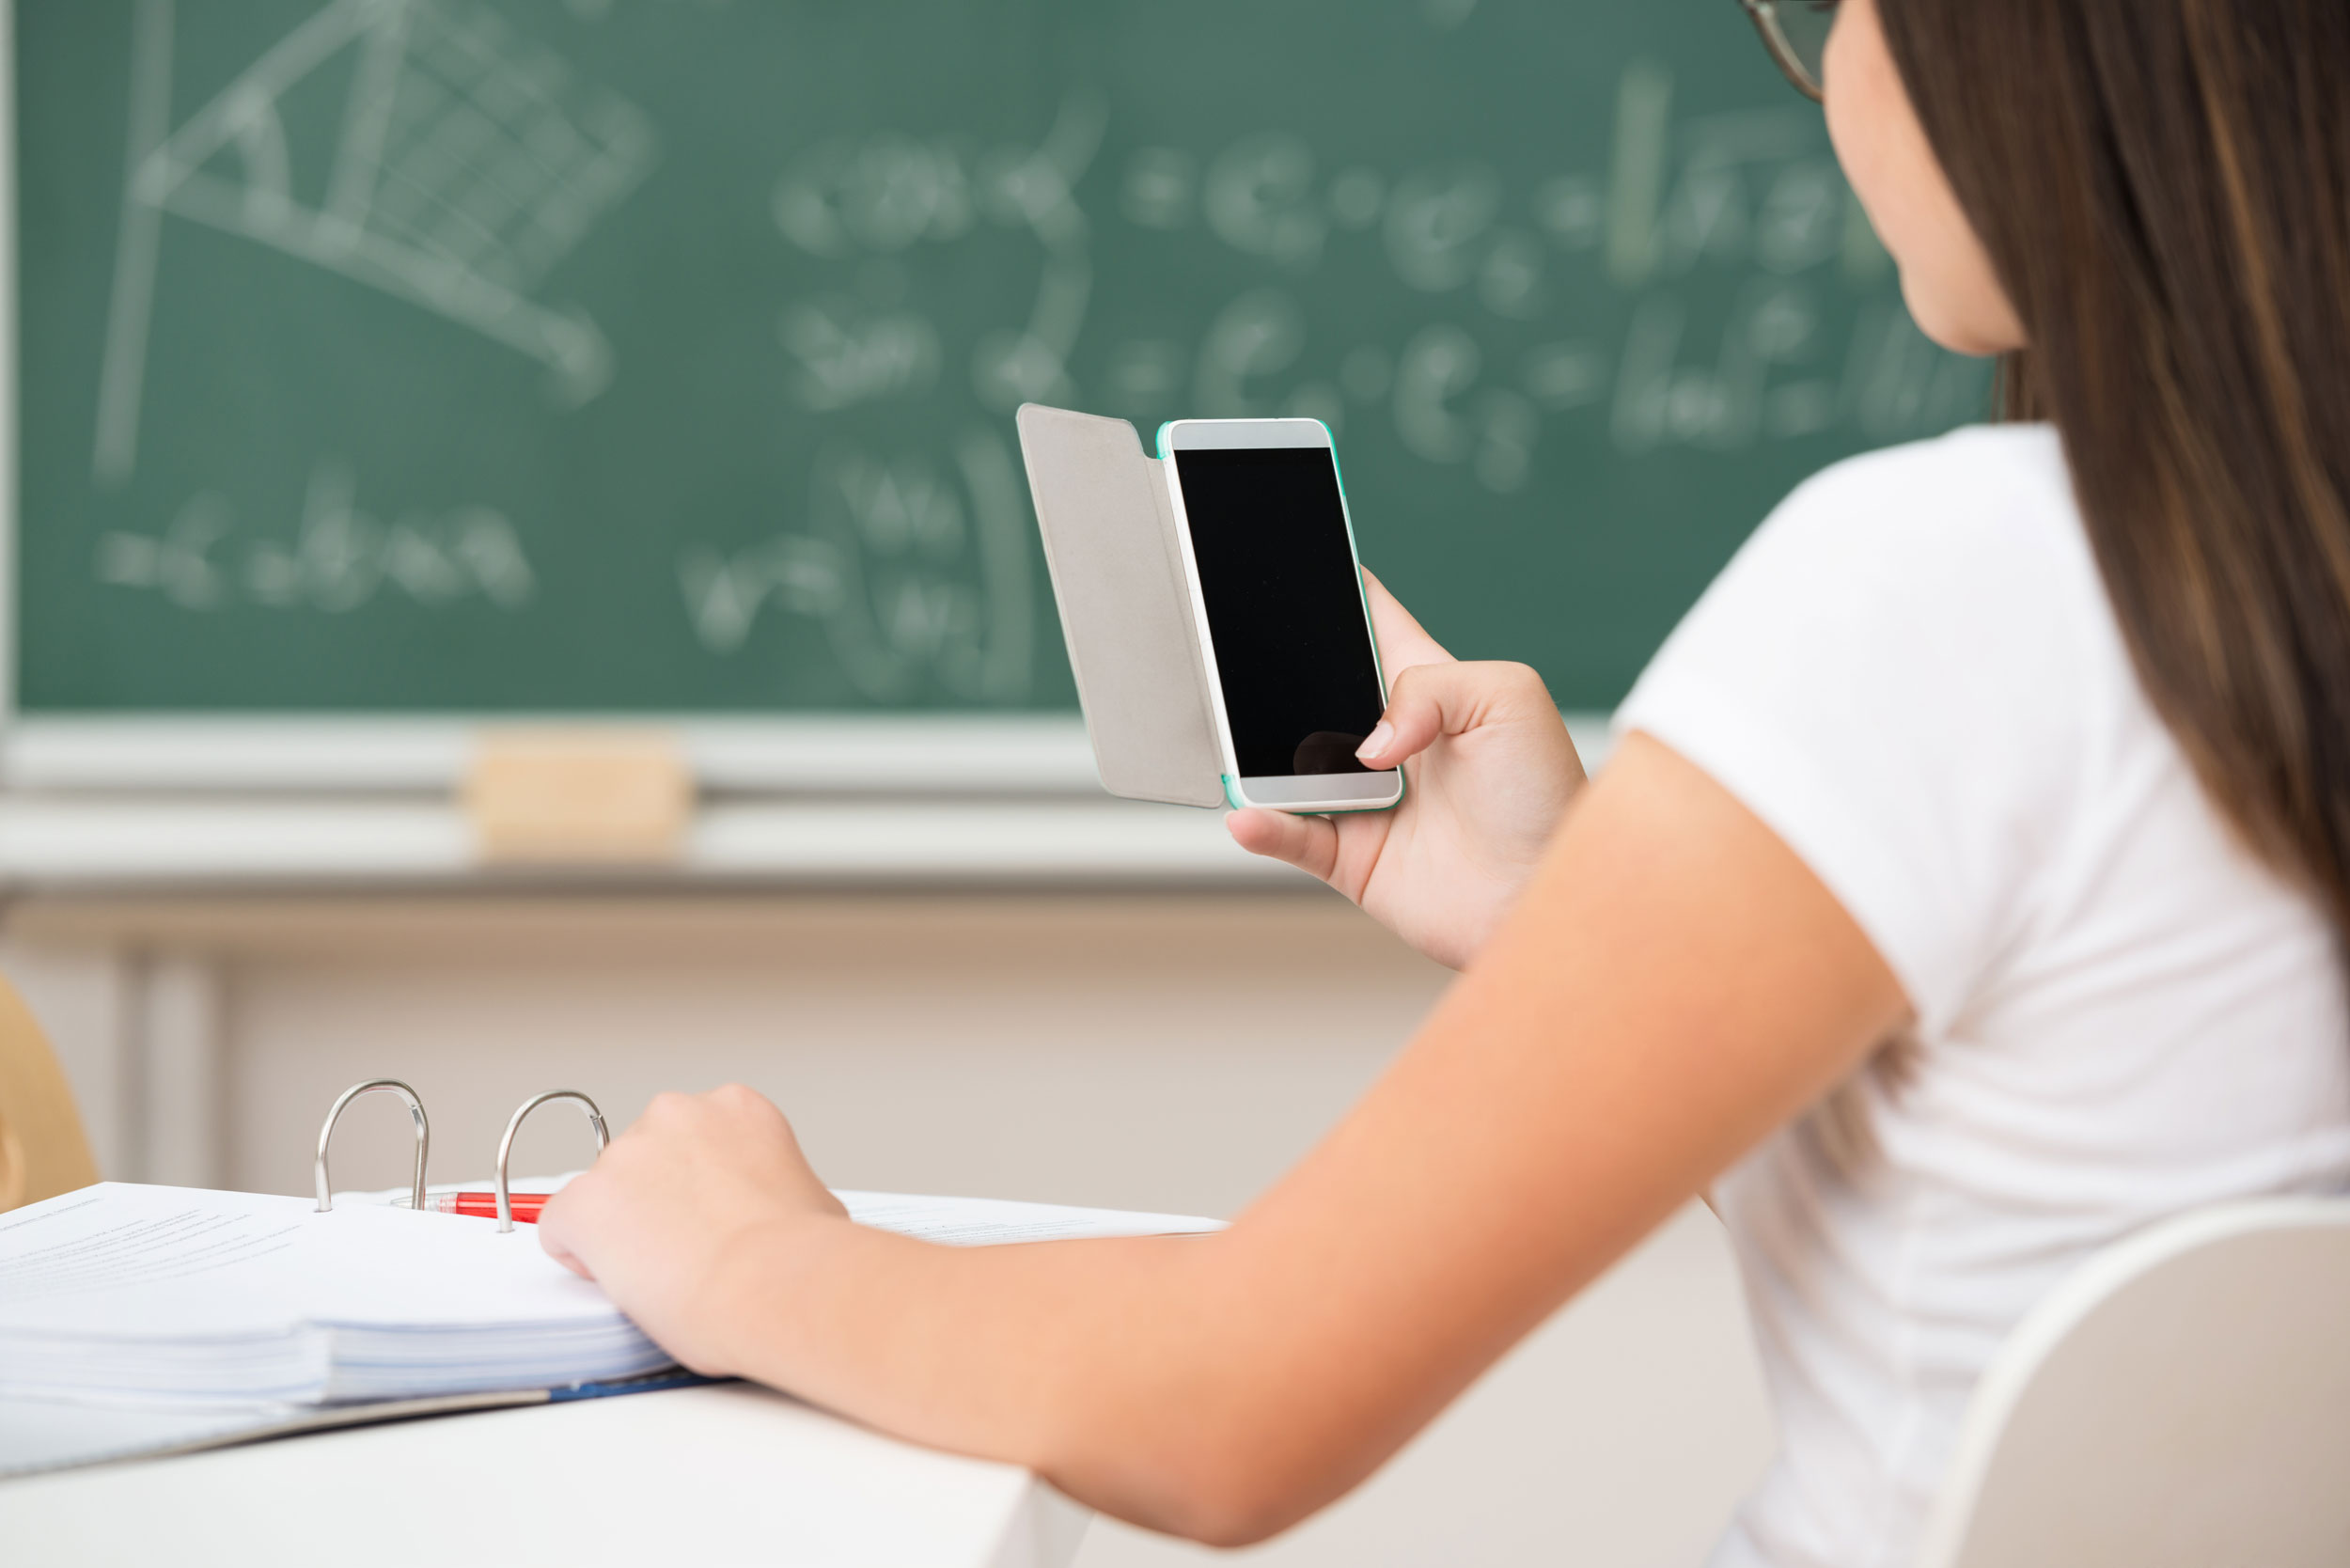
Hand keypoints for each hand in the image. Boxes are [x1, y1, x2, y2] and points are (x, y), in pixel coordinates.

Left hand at [536, 1085, 848, 1375]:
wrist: (772, 1282)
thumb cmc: (801, 1253)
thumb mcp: (812, 1198)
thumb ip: (774, 1187)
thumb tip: (771, 1214)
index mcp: (735, 1108)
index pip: (694, 1139)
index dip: (699, 1187)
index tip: (709, 1217)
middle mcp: (676, 1114)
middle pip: (646, 1158)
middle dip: (658, 1201)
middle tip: (687, 1248)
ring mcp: (624, 1155)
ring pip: (605, 1195)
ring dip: (623, 1229)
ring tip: (666, 1272)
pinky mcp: (583, 1201)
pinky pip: (562, 1229)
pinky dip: (582, 1257)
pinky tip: (622, 1278)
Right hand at [1227, 572, 1583, 968]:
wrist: (1547, 893)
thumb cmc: (1548, 797)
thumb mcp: (1509, 697)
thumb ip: (1430, 686)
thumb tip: (1367, 742)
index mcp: (1429, 688)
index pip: (1372, 625)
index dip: (1337, 592)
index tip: (1296, 563)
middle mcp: (1389, 740)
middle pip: (1311, 692)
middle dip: (1272, 674)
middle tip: (1236, 656)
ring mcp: (1364, 798)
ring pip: (1286, 765)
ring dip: (1257, 755)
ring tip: (1239, 745)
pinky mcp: (1352, 856)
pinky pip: (1291, 837)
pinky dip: (1264, 827)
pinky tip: (1249, 814)